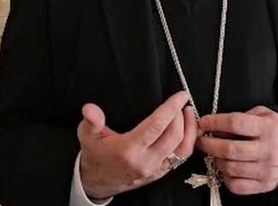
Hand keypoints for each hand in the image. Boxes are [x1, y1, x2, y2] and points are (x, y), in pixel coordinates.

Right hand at [77, 91, 197, 199]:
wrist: (96, 182)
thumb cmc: (95, 156)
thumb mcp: (88, 136)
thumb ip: (91, 121)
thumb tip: (90, 109)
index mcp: (128, 150)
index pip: (156, 126)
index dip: (171, 109)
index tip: (180, 96)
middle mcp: (145, 161)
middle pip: (174, 136)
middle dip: (180, 116)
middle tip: (180, 103)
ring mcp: (155, 169)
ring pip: (183, 149)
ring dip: (189, 129)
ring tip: (187, 113)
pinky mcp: (160, 173)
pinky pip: (181, 158)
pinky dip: (188, 142)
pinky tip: (186, 129)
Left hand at [197, 106, 277, 194]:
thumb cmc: (276, 131)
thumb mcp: (264, 115)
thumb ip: (242, 117)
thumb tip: (214, 126)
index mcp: (268, 128)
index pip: (235, 124)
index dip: (215, 122)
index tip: (204, 122)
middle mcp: (268, 150)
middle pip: (230, 149)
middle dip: (209, 144)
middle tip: (201, 140)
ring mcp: (266, 170)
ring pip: (230, 168)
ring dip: (216, 160)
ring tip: (213, 153)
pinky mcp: (264, 185)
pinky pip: (236, 185)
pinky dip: (225, 177)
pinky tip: (225, 168)